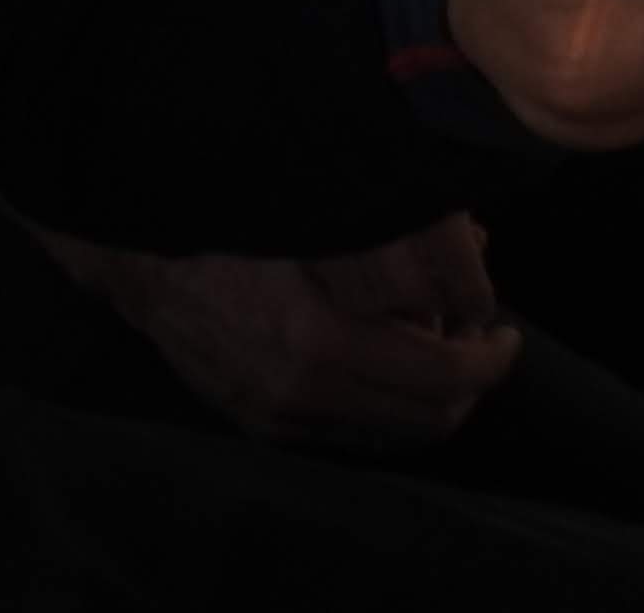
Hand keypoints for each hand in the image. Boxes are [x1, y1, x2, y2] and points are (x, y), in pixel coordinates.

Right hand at [50, 217, 518, 447]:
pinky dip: (374, 404)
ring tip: (432, 352)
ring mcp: (276, 409)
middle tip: (477, 345)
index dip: (489, 357)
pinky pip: (341, 430)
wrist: (140, 249)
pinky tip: (376, 363)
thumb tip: (479, 244)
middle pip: (424, 416)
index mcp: (321, 335)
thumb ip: (402, 236)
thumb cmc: (233, 213)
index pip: (442, 375)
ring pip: (386, 430)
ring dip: (422, 397)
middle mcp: (301, 386)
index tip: (503, 333)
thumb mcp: (324, 214)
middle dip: (465, 384)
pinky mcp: (257, 416)